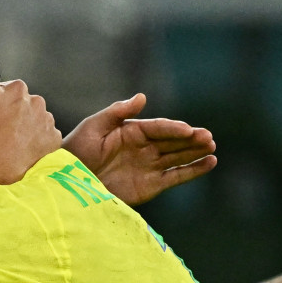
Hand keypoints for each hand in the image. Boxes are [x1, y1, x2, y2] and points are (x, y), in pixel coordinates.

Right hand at [0, 54, 60, 185]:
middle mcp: (38, 101)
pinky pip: (47, 138)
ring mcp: (48, 122)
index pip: (10, 92)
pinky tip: (24, 150)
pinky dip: (37, 143)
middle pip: (25, 106)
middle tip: (0, 133)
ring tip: (12, 143)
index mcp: (19, 88)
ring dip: (27, 129)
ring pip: (37, 121)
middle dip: (16, 116)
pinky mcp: (54, 140)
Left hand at [64, 93, 215, 205]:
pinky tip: (209, 163)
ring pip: (179, 158)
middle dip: (191, 139)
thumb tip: (142, 97)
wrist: (69, 182)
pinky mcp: (151, 185)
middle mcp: (145, 147)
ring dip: (196, 152)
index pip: (159, 128)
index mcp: (133, 131)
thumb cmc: (76, 151)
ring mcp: (149, 166)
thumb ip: (117, 112)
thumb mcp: (94, 127)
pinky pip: (176, 177)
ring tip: (212, 148)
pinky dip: (192, 171)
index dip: (174, 129)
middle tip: (208, 137)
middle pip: (173, 142)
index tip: (188, 130)